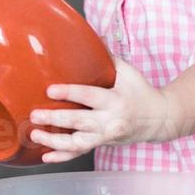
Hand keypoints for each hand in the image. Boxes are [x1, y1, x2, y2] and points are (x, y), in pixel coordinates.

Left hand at [28, 57, 172, 163]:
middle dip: (56, 119)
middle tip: (35, 114)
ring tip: (35, 134)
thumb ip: (107, 57)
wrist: (159, 118)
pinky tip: (46, 156)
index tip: (50, 90)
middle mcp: (110, 121)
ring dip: (54, 141)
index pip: (90, 96)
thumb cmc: (141, 91)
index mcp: (116, 100)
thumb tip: (88, 37)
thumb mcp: (128, 72)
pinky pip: (81, 153)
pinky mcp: (102, 144)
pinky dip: (63, 157)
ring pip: (78, 143)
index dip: (70, 93)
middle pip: (80, 122)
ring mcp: (105, 136)